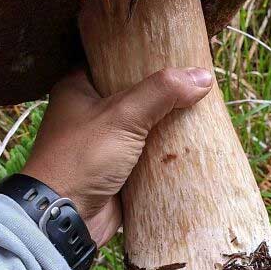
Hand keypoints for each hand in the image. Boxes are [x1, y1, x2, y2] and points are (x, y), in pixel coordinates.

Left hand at [22, 67, 212, 246]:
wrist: (64, 220)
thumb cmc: (81, 158)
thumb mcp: (122, 116)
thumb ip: (161, 92)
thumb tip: (203, 76)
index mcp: (78, 88)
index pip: (114, 60)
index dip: (143, 55)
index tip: (177, 49)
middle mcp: (90, 113)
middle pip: (135, 94)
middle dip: (164, 92)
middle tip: (199, 80)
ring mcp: (105, 144)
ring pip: (144, 126)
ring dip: (169, 124)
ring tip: (206, 109)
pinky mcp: (119, 171)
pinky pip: (149, 155)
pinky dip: (167, 152)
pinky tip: (196, 142)